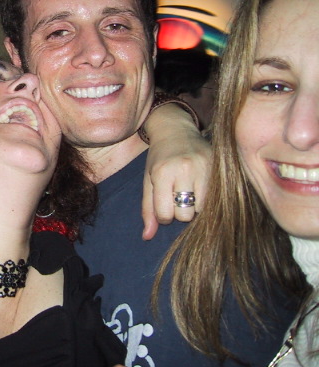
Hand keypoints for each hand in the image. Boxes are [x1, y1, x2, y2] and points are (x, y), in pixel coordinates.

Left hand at [141, 103, 210, 239]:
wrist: (176, 129)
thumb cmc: (158, 158)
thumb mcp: (148, 181)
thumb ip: (147, 209)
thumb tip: (147, 237)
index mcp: (163, 173)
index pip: (165, 214)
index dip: (163, 215)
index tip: (163, 203)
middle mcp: (185, 169)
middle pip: (185, 215)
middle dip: (180, 212)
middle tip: (177, 197)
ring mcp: (205, 167)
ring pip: (203, 209)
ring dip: (195, 206)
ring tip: (189, 191)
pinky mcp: (218, 166)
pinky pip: (216, 198)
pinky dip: (208, 199)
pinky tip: (201, 188)